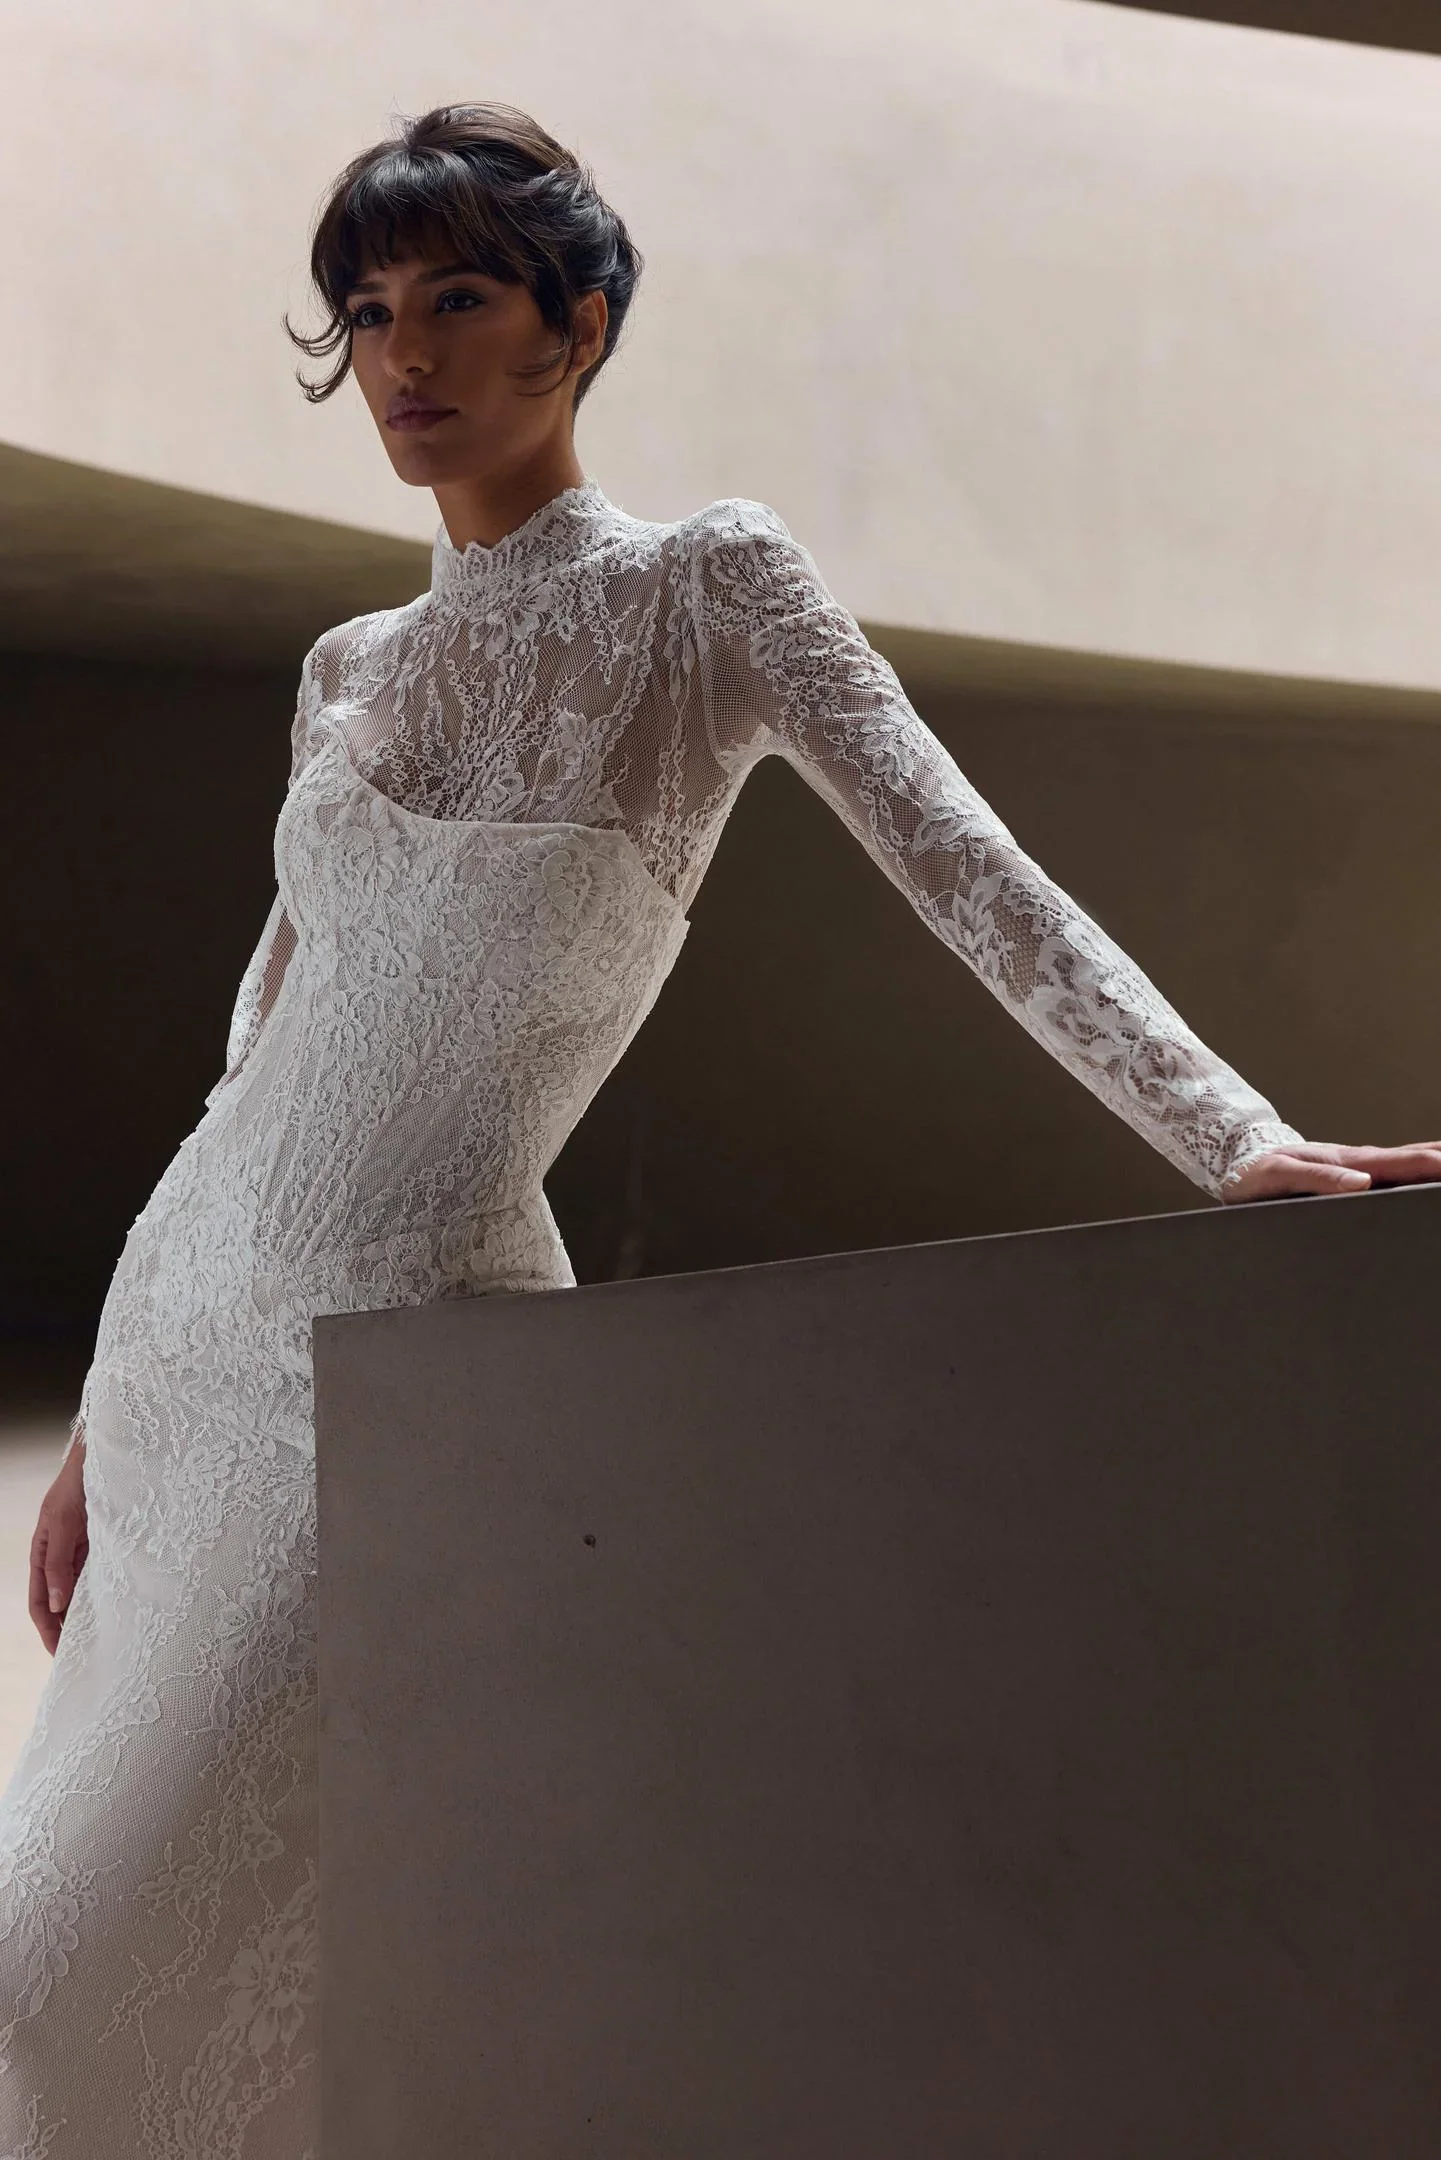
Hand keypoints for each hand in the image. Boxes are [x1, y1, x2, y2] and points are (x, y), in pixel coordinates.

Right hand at [30, 1433, 88, 1656]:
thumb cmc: (79, 1484)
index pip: (37, 1603)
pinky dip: (104, 1597)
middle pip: (58, 1604)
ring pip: (80, 1594)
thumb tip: (54, 1604)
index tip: (59, 1654)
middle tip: (83, 1657)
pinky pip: (100, 1578)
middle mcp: (60, 1557)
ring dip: (86, 1616)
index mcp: (41, 1553)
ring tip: (101, 1642)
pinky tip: (115, 1612)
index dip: (47, 1630)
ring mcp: (82, 1553)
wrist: (105, 1458)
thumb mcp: (64, 1522)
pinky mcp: (104, 1547)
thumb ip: (58, 1562)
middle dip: (66, 1630)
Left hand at [1221, 1140, 1440, 1203]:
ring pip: (1408, 1161)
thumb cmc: (1256, 1171)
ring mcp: (1359, 1167)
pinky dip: (1418, 1168)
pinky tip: (1428, 1175)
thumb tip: (1362, 1183)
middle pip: (1415, 1158)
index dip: (1433, 1166)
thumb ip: (1319, 1180)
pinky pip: (1394, 1171)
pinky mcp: (1352, 1174)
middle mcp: (1361, 1161)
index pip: (1402, 1162)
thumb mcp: (1280, 1176)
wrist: (1239, 1162)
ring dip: (1435, 1161)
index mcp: (1349, 1162)